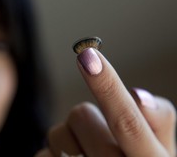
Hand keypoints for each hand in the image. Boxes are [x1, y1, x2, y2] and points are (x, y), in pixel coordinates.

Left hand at [35, 48, 175, 156]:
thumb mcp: (158, 151)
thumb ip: (158, 122)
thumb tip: (139, 96)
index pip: (127, 122)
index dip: (107, 87)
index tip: (87, 54)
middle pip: (81, 115)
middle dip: (88, 121)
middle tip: (98, 139)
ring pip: (57, 132)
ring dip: (68, 138)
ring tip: (84, 155)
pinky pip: (43, 152)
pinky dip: (53, 154)